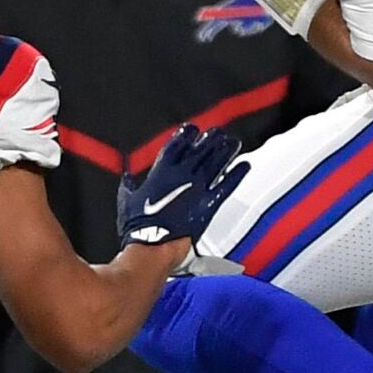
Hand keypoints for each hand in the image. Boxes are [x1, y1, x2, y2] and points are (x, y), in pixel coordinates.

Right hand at [118, 123, 248, 248]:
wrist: (153, 244)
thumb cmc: (138, 226)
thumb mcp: (127, 201)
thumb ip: (128, 187)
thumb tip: (127, 179)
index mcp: (162, 171)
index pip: (176, 145)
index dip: (186, 135)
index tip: (192, 128)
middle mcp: (182, 174)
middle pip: (200, 150)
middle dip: (210, 140)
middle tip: (218, 132)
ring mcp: (197, 188)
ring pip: (216, 163)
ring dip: (226, 152)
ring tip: (233, 142)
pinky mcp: (209, 204)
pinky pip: (226, 186)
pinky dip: (237, 176)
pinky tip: (245, 166)